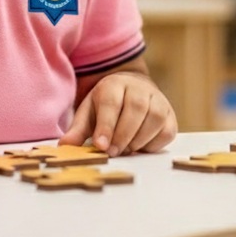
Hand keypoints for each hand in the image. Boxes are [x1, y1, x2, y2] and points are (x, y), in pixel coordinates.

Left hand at [58, 72, 176, 155]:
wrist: (132, 90)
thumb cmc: (107, 105)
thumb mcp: (89, 112)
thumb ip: (78, 130)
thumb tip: (65, 146)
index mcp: (114, 84)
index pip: (112, 103)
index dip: (107, 126)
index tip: (101, 146)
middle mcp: (139, 88)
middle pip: (136, 109)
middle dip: (123, 135)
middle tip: (112, 152)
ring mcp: (158, 100)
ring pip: (154, 119)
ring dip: (138, 140)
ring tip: (125, 150)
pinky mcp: (170, 115)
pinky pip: (166, 132)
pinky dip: (153, 144)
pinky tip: (140, 146)